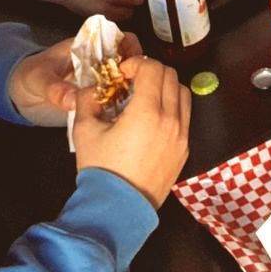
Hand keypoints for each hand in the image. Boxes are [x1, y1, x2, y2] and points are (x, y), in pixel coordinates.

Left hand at [7, 30, 143, 125]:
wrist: (20, 95)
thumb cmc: (29, 77)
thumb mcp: (39, 80)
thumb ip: (55, 89)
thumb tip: (72, 100)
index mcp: (86, 47)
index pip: (116, 39)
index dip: (130, 48)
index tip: (133, 64)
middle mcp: (98, 63)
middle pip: (128, 61)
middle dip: (137, 73)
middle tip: (138, 89)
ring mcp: (100, 83)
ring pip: (125, 82)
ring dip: (132, 92)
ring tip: (136, 106)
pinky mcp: (98, 101)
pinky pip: (115, 102)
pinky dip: (122, 108)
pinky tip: (126, 119)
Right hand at [72, 57, 190, 206]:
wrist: (119, 208)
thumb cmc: (101, 170)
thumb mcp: (85, 131)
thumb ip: (87, 101)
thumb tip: (93, 88)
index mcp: (147, 112)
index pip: (153, 68)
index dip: (136, 63)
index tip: (122, 73)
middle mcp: (170, 120)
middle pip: (171, 76)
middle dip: (151, 71)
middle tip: (132, 81)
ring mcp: (181, 135)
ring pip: (183, 93)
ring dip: (165, 86)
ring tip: (145, 97)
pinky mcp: (184, 149)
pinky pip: (185, 116)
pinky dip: (173, 106)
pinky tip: (153, 118)